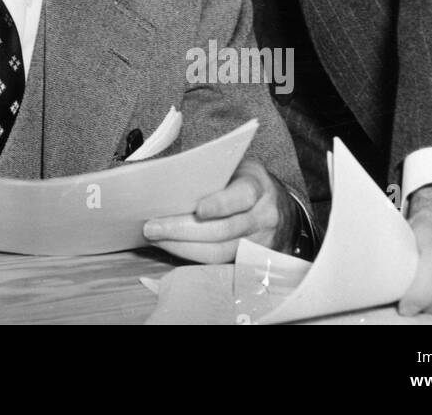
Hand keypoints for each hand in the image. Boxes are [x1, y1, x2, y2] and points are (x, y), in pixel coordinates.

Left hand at [142, 158, 291, 263]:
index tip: (197, 209)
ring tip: (155, 238)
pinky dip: (191, 255)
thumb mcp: (236, 168)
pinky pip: (218, 263)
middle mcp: (262, 218)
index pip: (241, 197)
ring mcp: (259, 243)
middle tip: (152, 227)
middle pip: (223, 231)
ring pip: (218, 252)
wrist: (278, 208)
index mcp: (258, 187)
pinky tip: (170, 247)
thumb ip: (212, 174)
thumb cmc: (245, 181)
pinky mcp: (250, 260)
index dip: (220, 204)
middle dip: (182, 230)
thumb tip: (167, 179)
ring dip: (181, 247)